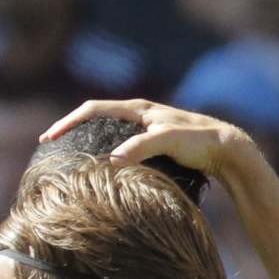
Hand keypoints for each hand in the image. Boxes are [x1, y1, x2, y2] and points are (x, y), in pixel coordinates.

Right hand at [41, 98, 256, 180]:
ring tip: (71, 156)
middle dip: (72, 128)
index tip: (49, 138)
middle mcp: (141, 115)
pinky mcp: (156, 143)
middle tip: (51, 144)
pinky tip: (105, 168)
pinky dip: (108, 152)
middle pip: (96, 118)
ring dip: (88, 140)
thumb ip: (140, 147)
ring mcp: (148, 129)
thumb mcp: (168, 141)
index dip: (68, 122)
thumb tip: (111, 160)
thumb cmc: (200, 141)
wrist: (229, 150)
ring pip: (109, 131)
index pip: (93, 109)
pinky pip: (123, 145)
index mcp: (138, 109)